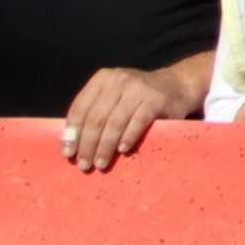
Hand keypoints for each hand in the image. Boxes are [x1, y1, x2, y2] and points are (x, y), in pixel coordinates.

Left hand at [58, 62, 181, 170]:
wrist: (176, 86)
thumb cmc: (137, 98)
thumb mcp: (114, 96)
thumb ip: (95, 112)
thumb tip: (71, 144)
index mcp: (103, 79)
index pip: (80, 108)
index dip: (72, 133)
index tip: (68, 153)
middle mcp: (119, 80)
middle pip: (96, 118)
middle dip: (88, 145)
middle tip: (85, 165)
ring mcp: (138, 89)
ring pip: (114, 123)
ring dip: (105, 147)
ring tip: (101, 163)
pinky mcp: (155, 100)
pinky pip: (137, 123)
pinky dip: (128, 138)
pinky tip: (123, 150)